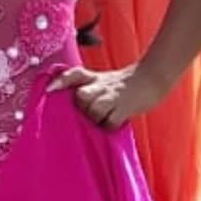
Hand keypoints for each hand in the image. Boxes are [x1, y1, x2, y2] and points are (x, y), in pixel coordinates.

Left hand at [47, 65, 165, 128]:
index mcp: (93, 78)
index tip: (49, 91)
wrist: (151, 78)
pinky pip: (110, 121)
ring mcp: (113, 95)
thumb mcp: (101, 82)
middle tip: (86, 115)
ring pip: (94, 109)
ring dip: (94, 118)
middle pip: (81, 95)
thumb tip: (66, 106)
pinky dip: (108, 126)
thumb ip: (85, 89)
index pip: (73, 75)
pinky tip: (111, 125)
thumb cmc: (123, 86)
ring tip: (101, 121)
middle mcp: (101, 85)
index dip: (60, 82)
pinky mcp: (125, 107)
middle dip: (81, 108)